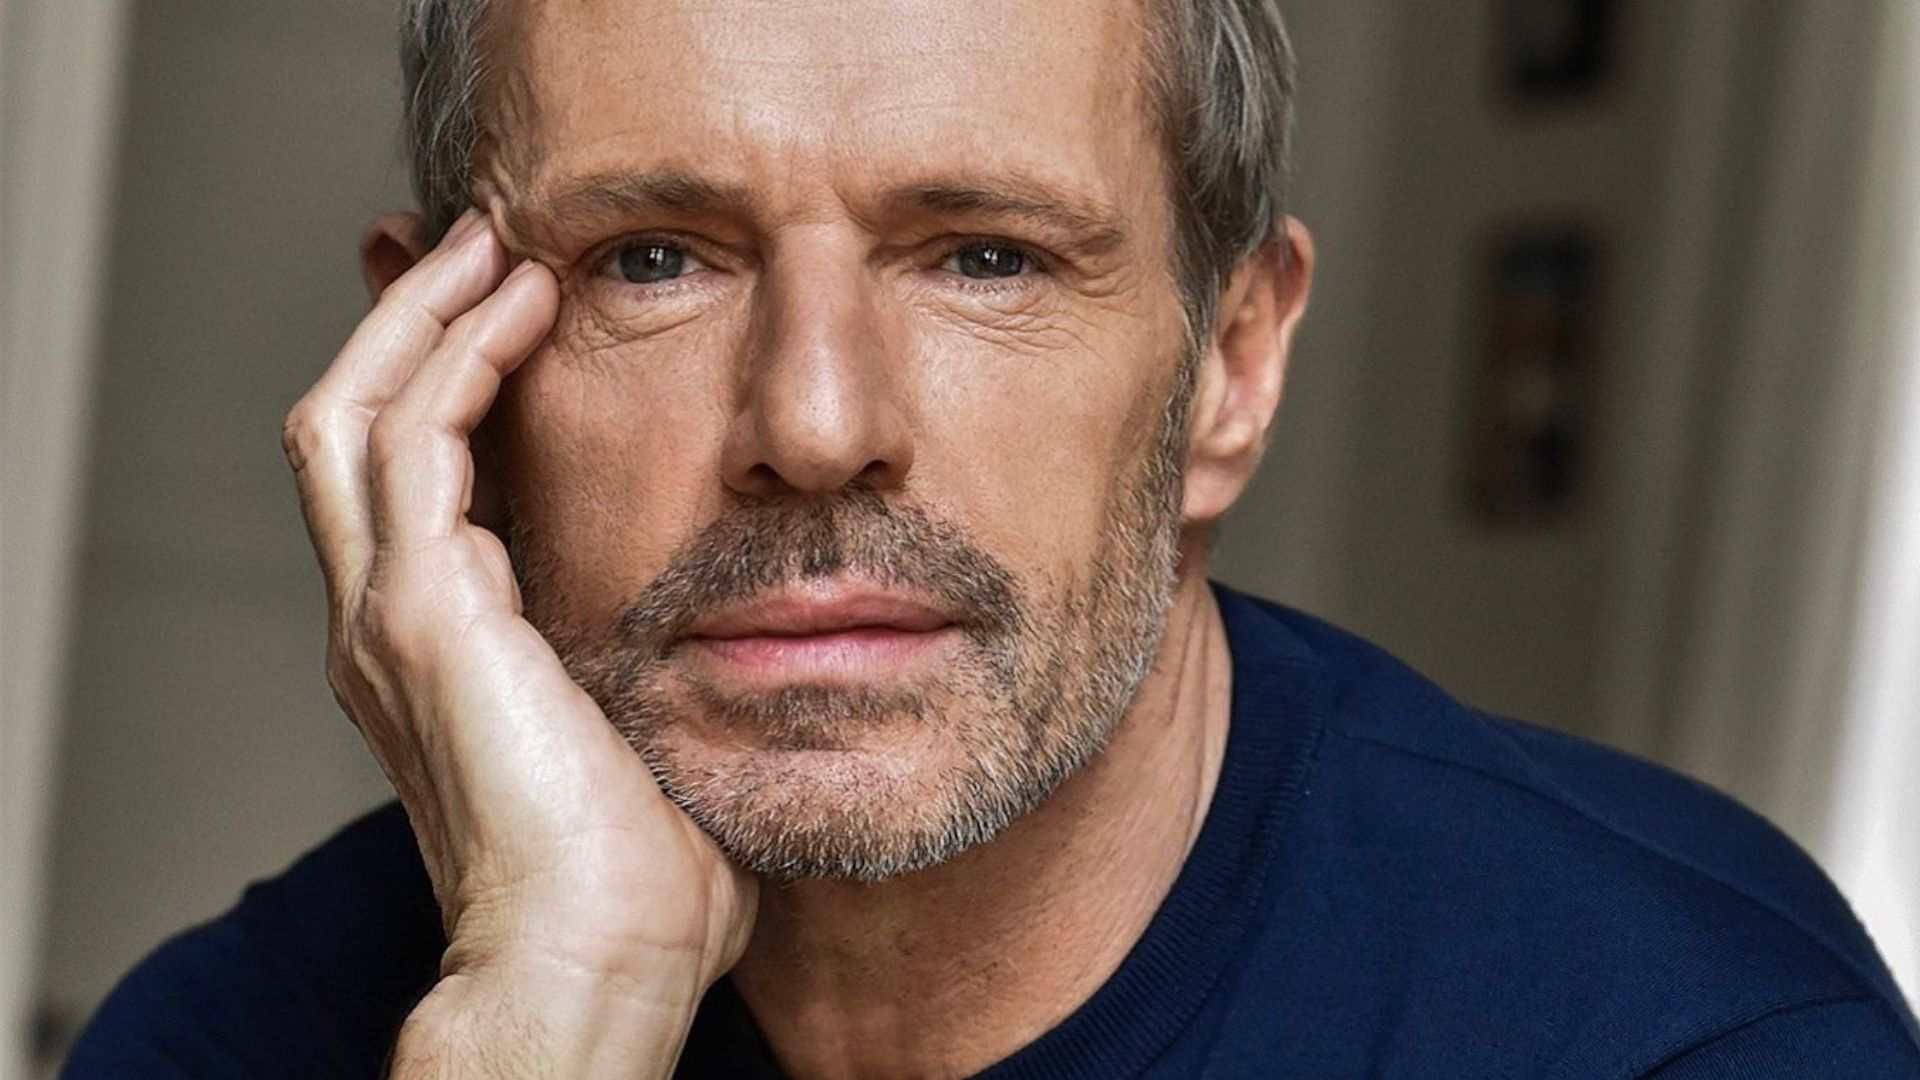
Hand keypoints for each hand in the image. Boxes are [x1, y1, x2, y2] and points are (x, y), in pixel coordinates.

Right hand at [281, 209, 757, 1077]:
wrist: (600, 963)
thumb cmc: (645, 883)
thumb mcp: (650, 740)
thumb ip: (661, 675)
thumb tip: (752, 646)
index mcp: (436, 655)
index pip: (407, 482)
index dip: (443, 388)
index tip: (516, 313)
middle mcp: (389, 626)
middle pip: (350, 426)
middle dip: (409, 326)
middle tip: (487, 247)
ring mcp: (392, 617)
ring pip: (354, 414)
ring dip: (422, 318)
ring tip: (499, 248)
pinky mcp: (425, 616)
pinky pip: (417, 444)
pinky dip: (460, 358)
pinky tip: (527, 306)